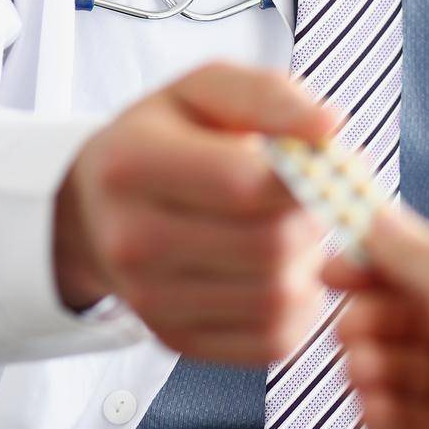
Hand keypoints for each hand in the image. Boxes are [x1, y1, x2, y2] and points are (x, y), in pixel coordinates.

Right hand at [53, 61, 334, 363]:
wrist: (97, 204)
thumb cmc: (166, 134)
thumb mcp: (205, 87)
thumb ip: (269, 96)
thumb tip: (330, 126)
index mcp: (133, 163)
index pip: (243, 183)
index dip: (304, 174)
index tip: (325, 159)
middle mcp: (132, 241)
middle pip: (266, 245)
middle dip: (313, 217)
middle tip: (316, 193)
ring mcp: (150, 300)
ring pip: (276, 298)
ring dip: (311, 262)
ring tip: (297, 226)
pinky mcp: (175, 340)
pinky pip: (272, 341)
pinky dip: (301, 307)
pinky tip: (287, 268)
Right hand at [326, 207, 428, 428]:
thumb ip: (420, 252)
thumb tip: (380, 220)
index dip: (382, 256)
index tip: (340, 257)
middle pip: (408, 311)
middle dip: (370, 312)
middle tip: (349, 319)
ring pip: (400, 362)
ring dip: (370, 360)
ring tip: (362, 364)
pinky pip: (402, 414)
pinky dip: (380, 407)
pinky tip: (373, 401)